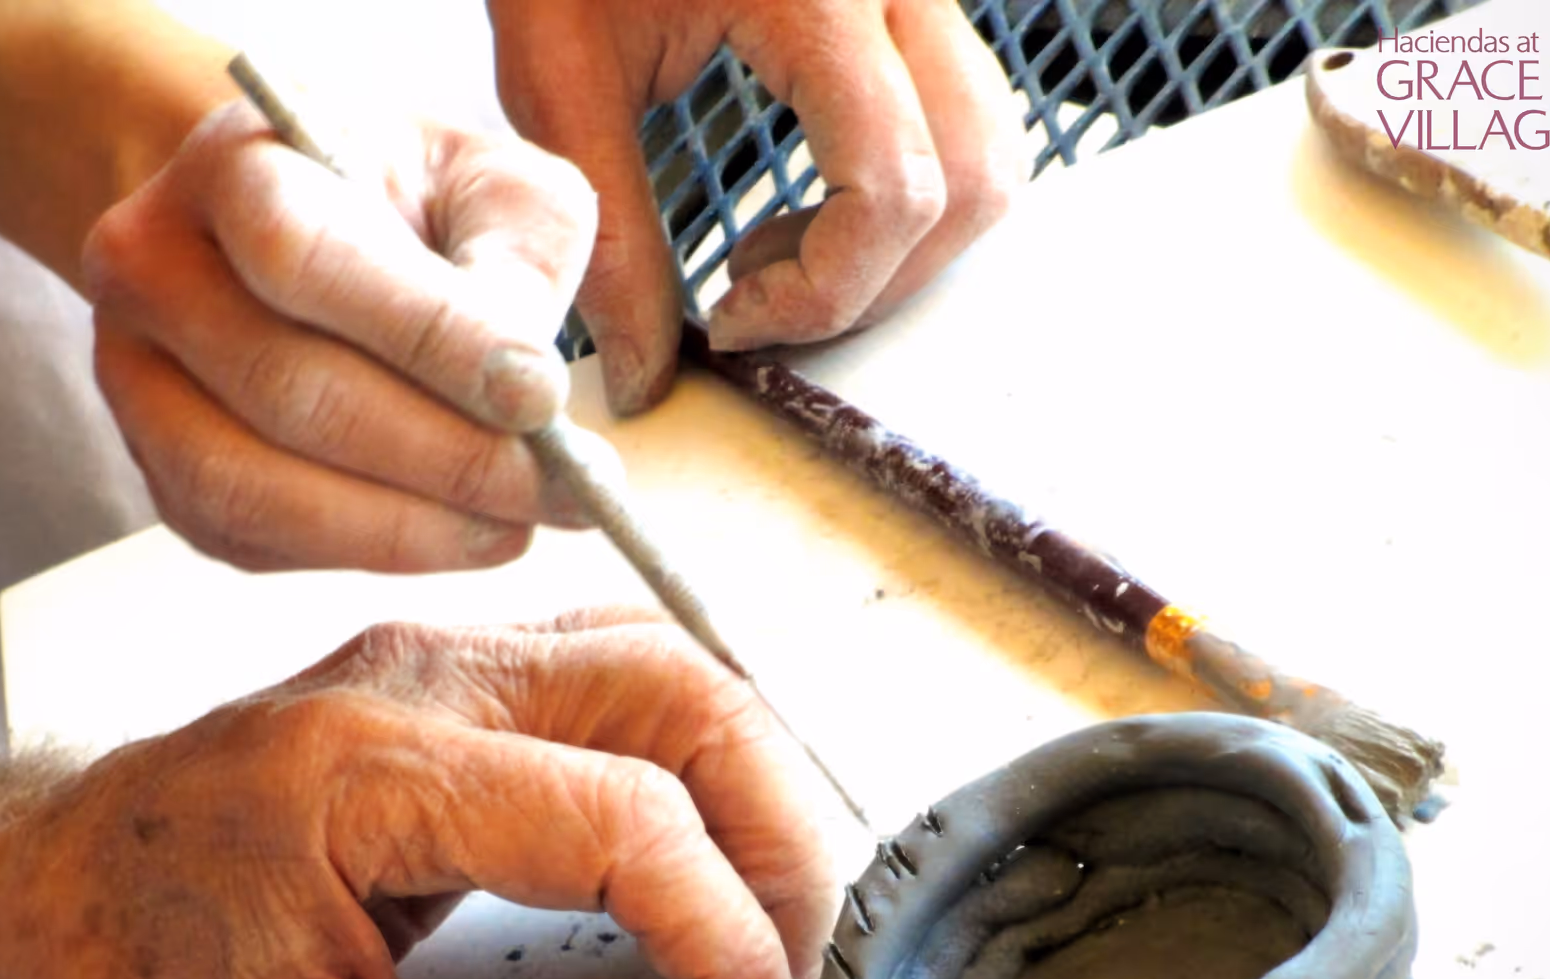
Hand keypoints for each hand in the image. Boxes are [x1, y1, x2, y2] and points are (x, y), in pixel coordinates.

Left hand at [0, 612, 844, 978]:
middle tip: (798, 959)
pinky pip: (613, 673)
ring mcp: (429, 662)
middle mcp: (414, 679)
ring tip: (773, 904)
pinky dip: (691, 752)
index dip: (724, 930)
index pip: (623, 813)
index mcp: (369, 771)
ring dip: (750, 777)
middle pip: (677, 688)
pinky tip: (704, 838)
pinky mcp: (440, 682)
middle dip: (778, 828)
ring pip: (661, 660)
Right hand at [83, 101, 622, 572]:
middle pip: (291, 392)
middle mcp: (155, 267)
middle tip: (565, 489)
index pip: (307, 259)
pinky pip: (252, 540)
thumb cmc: (420, 205)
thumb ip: (520, 265)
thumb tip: (526, 392)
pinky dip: (364, 554)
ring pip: (255, 487)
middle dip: (448, 457)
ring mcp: (137, 377)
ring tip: (518, 523)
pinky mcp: (158, 468)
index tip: (542, 399)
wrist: (316, 226)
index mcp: (235, 165)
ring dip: (408, 528)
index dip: (430, 340)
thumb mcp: (497, 188)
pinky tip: (452, 533)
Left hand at [490, 0, 1027, 411]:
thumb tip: (647, 371)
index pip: (896, 187)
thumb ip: (611, 233)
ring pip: (990, 156)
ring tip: (780, 254)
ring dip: (902, 246)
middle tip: (760, 302)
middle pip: (972, 183)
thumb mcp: (559, 77)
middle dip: (873, 282)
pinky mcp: (911, 6)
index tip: (733, 321)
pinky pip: (963, 123)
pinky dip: (908, 197)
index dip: (825, 292)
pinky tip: (808, 209)